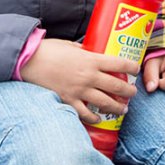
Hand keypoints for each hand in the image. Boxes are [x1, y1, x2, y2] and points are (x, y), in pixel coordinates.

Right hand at [19, 37, 138, 122]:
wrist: (28, 62)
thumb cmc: (47, 50)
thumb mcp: (69, 45)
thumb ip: (82, 50)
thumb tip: (90, 52)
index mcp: (91, 60)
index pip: (119, 64)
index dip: (132, 68)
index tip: (136, 70)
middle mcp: (89, 76)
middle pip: (117, 87)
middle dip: (129, 92)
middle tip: (133, 94)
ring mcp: (79, 90)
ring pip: (106, 103)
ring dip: (118, 107)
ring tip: (123, 109)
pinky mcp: (69, 101)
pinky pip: (86, 114)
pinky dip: (95, 118)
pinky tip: (99, 119)